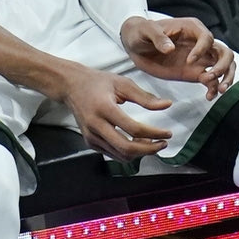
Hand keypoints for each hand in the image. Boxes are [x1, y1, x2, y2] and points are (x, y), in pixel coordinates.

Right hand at [57, 62, 172, 161]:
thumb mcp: (122, 83)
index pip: (134, 129)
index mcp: (104, 108)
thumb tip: (167, 105)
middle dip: (149, 150)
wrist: (71, 86)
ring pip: (120, 155)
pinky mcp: (90, 142)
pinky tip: (137, 143)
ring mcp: (91, 136)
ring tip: (151, 142)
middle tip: (163, 143)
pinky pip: (113, 154)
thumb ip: (145, 97)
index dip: (154, 133)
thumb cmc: (98, 82)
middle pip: (127, 148)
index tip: (168, 133)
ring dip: (140, 153)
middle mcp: (96, 125)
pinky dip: (128, 153)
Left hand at [120, 16, 234, 100]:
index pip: (207, 38)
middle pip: (224, 52)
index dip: (201, 49)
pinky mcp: (195, 72)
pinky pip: (212, 80)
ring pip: (224, 65)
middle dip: (223, 65)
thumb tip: (170, 48)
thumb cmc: (142, 32)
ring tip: (219, 90)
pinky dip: (214, 88)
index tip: (189, 60)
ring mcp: (200, 58)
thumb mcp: (146, 30)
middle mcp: (200, 43)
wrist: (136, 44)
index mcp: (191, 28)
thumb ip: (158, 37)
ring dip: (226, 77)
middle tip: (212, 76)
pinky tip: (209, 96)